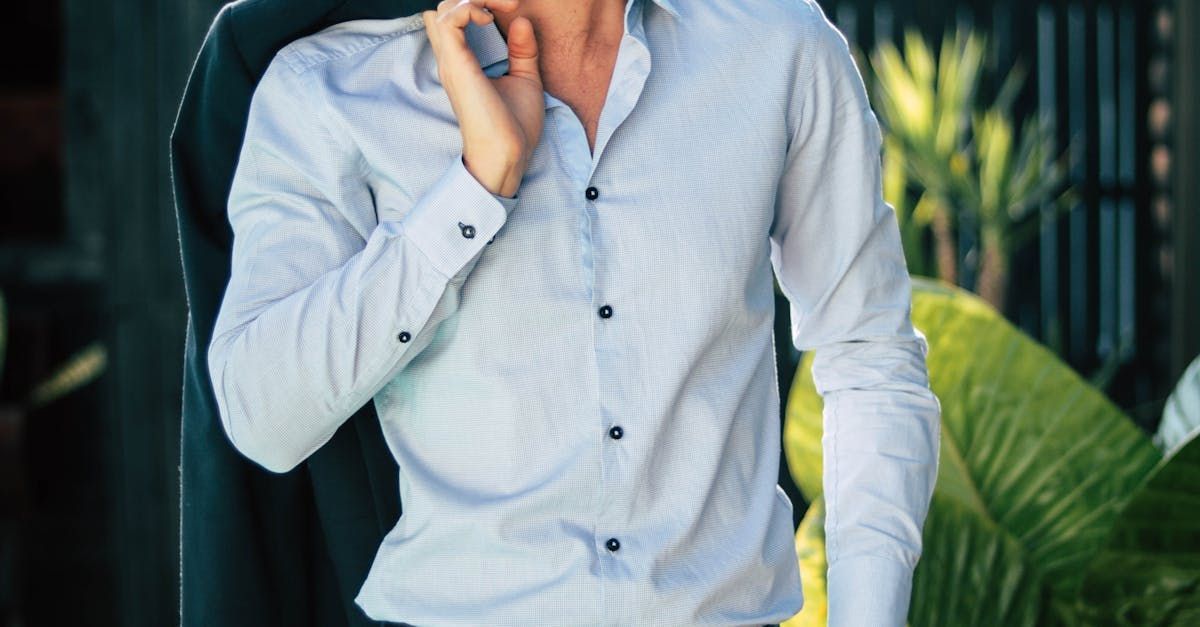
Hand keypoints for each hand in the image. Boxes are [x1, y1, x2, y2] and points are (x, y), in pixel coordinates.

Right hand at [423, 0, 543, 197]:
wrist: (508, 155)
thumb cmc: (514, 128)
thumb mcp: (525, 79)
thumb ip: (522, 50)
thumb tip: (521, 20)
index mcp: (463, 62)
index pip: (454, 18)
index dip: (478, 5)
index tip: (511, 8)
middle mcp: (452, 59)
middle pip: (444, 10)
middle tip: (508, 4)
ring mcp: (451, 61)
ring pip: (444, 9)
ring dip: (474, 0)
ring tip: (503, 6)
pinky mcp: (456, 64)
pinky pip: (449, 19)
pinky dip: (470, 8)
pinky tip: (490, 19)